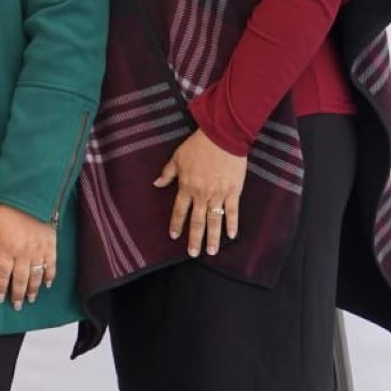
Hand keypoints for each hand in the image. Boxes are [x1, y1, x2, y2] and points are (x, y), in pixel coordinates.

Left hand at [0, 202, 57, 310]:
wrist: (32, 196)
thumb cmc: (8, 207)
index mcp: (7, 248)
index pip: (2, 274)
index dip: (1, 287)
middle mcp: (23, 254)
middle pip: (21, 280)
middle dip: (18, 294)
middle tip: (17, 305)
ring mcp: (38, 252)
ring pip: (36, 276)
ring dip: (34, 289)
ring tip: (31, 299)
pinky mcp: (50, 247)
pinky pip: (51, 266)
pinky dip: (50, 276)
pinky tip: (47, 284)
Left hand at [157, 129, 245, 257]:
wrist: (222, 137)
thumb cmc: (198, 146)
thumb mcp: (177, 157)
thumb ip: (167, 173)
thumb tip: (156, 184)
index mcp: (187, 186)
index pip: (179, 210)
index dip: (176, 224)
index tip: (174, 236)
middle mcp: (202, 194)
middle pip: (197, 221)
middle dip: (195, 238)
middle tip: (193, 253)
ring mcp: (219, 194)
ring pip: (215, 220)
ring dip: (213, 237)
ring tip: (211, 251)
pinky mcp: (234, 191)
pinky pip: (233, 211)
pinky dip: (232, 224)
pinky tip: (231, 236)